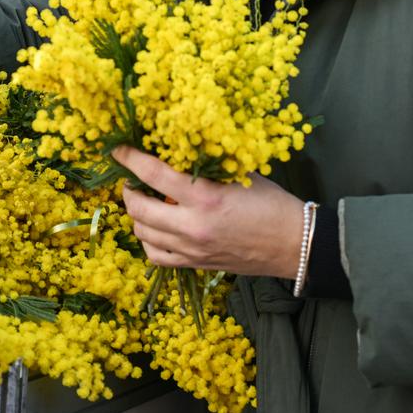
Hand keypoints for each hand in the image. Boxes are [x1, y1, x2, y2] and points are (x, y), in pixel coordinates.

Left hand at [116, 145, 306, 277]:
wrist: (294, 245)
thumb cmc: (271, 203)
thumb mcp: (240, 174)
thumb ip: (207, 165)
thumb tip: (178, 147)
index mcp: (205, 197)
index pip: (154, 174)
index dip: (130, 159)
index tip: (119, 150)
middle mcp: (193, 225)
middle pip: (139, 208)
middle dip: (128, 190)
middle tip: (131, 180)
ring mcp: (191, 249)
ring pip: (143, 232)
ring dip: (137, 214)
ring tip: (143, 201)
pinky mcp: (195, 264)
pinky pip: (156, 255)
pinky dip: (148, 240)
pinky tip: (155, 228)